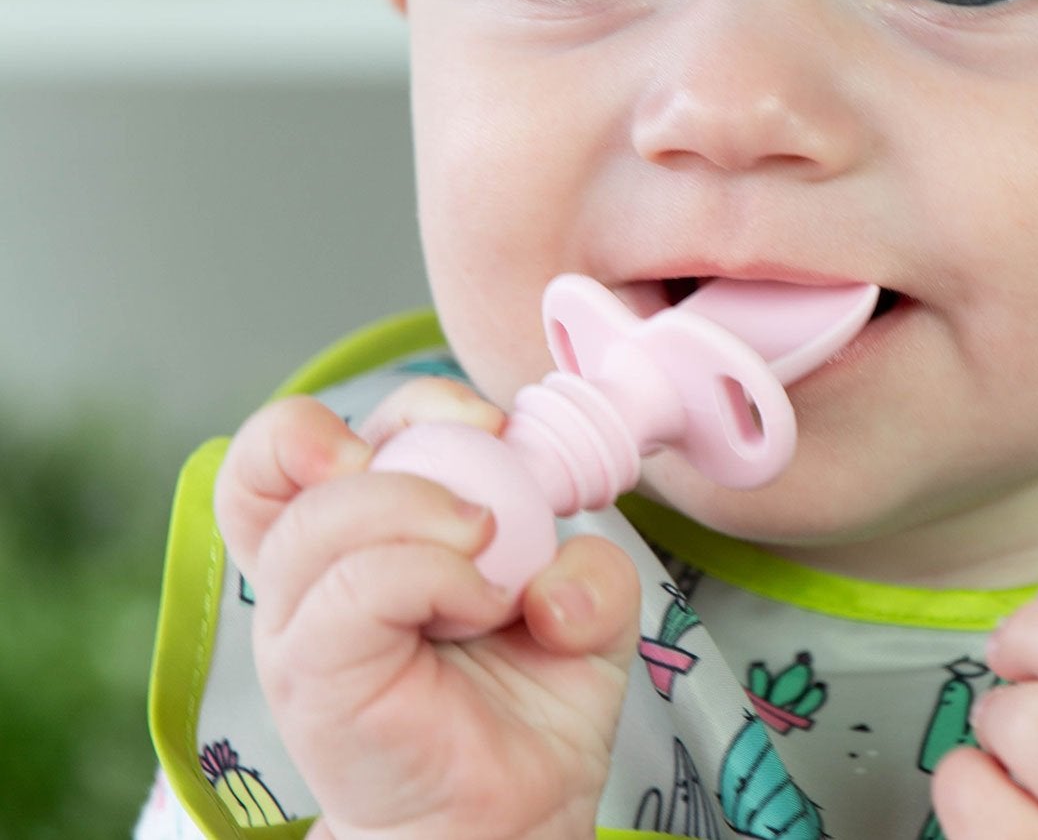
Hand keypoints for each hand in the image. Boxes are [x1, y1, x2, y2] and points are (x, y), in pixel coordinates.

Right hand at [214, 378, 640, 839]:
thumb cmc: (527, 709)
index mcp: (357, 532)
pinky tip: (480, 602)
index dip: (404, 402)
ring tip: (487, 546)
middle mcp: (313, 571)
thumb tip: (555, 581)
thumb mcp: (587, 612)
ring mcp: (302, 626)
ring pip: (318, 518)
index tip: (491, 425)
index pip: (322, 431)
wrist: (509, 820)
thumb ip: (595, 569)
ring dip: (422, 508)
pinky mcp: (313, 679)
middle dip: (397, 422)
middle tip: (481, 448)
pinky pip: (354, 589)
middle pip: (281, 449)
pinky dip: (431, 573)